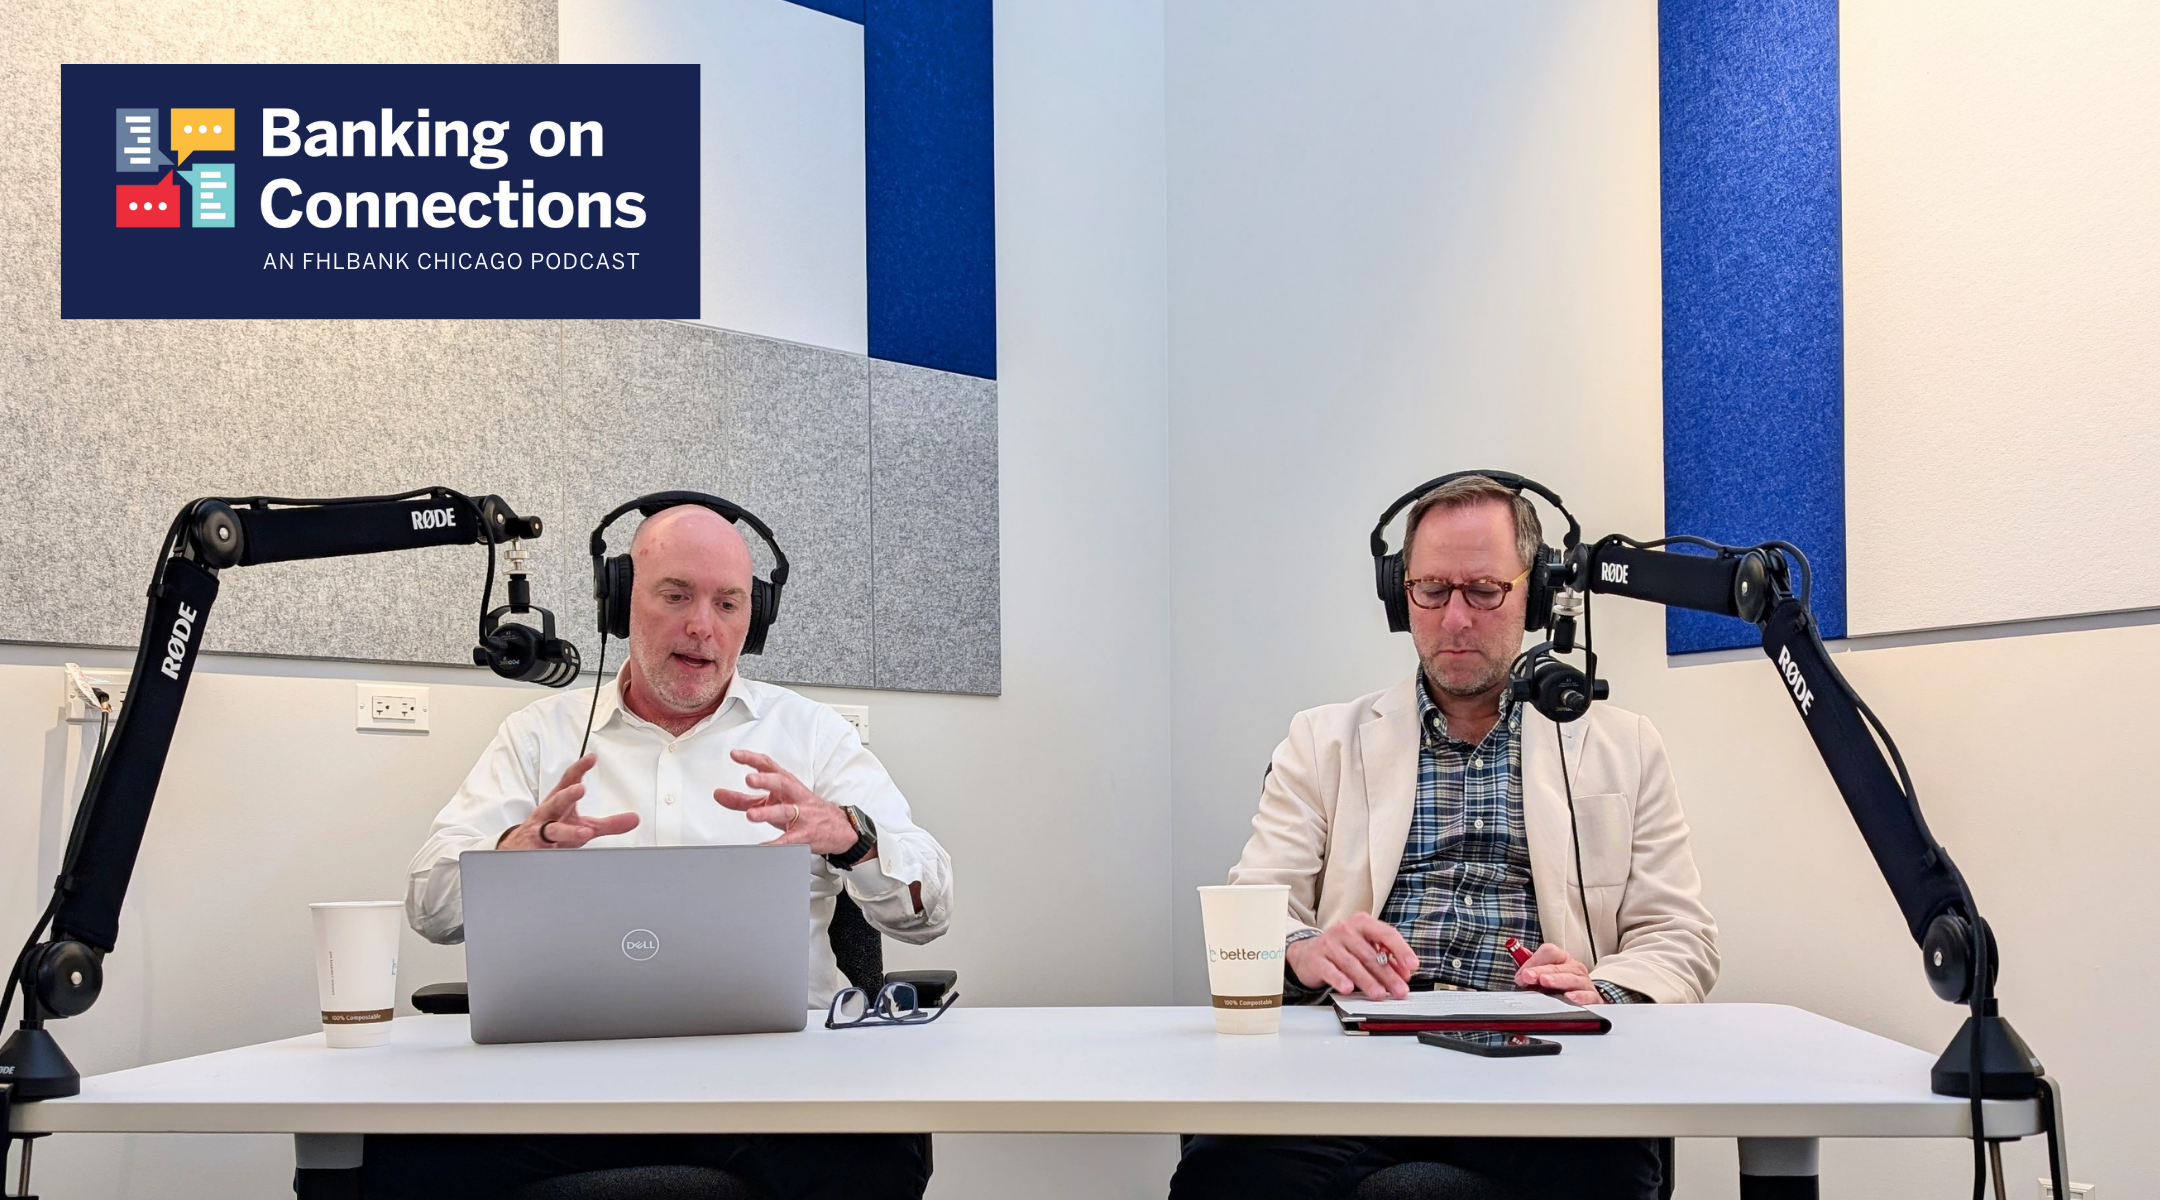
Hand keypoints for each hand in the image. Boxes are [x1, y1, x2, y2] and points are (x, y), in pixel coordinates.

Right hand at [497, 754, 639, 849]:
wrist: (523, 846)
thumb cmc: (555, 829)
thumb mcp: (584, 825)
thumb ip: (609, 823)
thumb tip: (635, 819)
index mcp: (560, 803)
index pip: (568, 781)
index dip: (578, 769)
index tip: (591, 758)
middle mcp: (549, 814)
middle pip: (556, 801)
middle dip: (567, 795)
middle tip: (580, 788)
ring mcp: (540, 831)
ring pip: (551, 829)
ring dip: (567, 830)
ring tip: (584, 832)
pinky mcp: (534, 849)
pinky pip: (542, 852)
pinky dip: (549, 852)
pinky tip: (556, 853)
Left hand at [712, 749, 864, 857]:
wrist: (838, 828)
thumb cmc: (803, 810)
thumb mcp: (773, 801)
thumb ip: (743, 799)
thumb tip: (720, 795)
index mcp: (786, 784)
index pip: (769, 766)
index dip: (752, 759)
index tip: (735, 755)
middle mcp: (795, 796)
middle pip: (782, 783)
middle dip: (766, 780)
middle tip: (749, 779)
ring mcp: (802, 815)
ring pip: (786, 811)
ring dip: (768, 812)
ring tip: (751, 814)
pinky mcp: (805, 834)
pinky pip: (790, 839)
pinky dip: (777, 844)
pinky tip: (764, 847)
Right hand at [1285, 913, 1418, 999]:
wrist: (1306, 953)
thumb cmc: (1341, 950)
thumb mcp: (1364, 947)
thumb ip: (1385, 958)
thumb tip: (1403, 973)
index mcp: (1362, 923)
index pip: (1386, 934)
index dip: (1401, 950)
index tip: (1412, 966)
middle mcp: (1345, 929)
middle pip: (1371, 954)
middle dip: (1388, 975)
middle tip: (1399, 990)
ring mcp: (1329, 943)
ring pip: (1352, 964)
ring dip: (1368, 981)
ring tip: (1379, 994)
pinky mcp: (1316, 958)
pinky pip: (1330, 970)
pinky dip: (1340, 980)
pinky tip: (1348, 988)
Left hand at [1514, 942, 1599, 1004]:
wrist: (1585, 998)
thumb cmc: (1560, 985)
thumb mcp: (1544, 975)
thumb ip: (1530, 968)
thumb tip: (1517, 962)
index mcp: (1562, 959)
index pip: (1549, 951)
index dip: (1534, 961)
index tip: (1522, 974)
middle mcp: (1574, 968)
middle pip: (1557, 965)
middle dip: (1540, 971)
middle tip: (1528, 976)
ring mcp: (1584, 982)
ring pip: (1572, 978)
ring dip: (1557, 980)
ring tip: (1546, 982)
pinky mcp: (1593, 997)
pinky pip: (1588, 995)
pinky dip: (1579, 996)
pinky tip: (1570, 997)